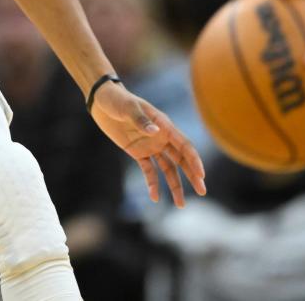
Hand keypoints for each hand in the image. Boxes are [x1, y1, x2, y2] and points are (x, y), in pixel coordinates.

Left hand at [89, 82, 205, 206]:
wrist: (102, 101)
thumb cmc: (117, 99)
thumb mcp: (128, 107)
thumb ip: (140, 119)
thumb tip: (155, 131)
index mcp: (164, 124)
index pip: (184, 145)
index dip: (193, 159)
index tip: (201, 175)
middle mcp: (161, 137)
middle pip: (181, 159)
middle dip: (192, 175)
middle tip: (202, 191)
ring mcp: (150, 146)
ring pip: (168, 168)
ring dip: (175, 185)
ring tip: (180, 205)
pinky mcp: (138, 152)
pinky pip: (149, 170)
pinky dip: (152, 183)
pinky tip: (155, 197)